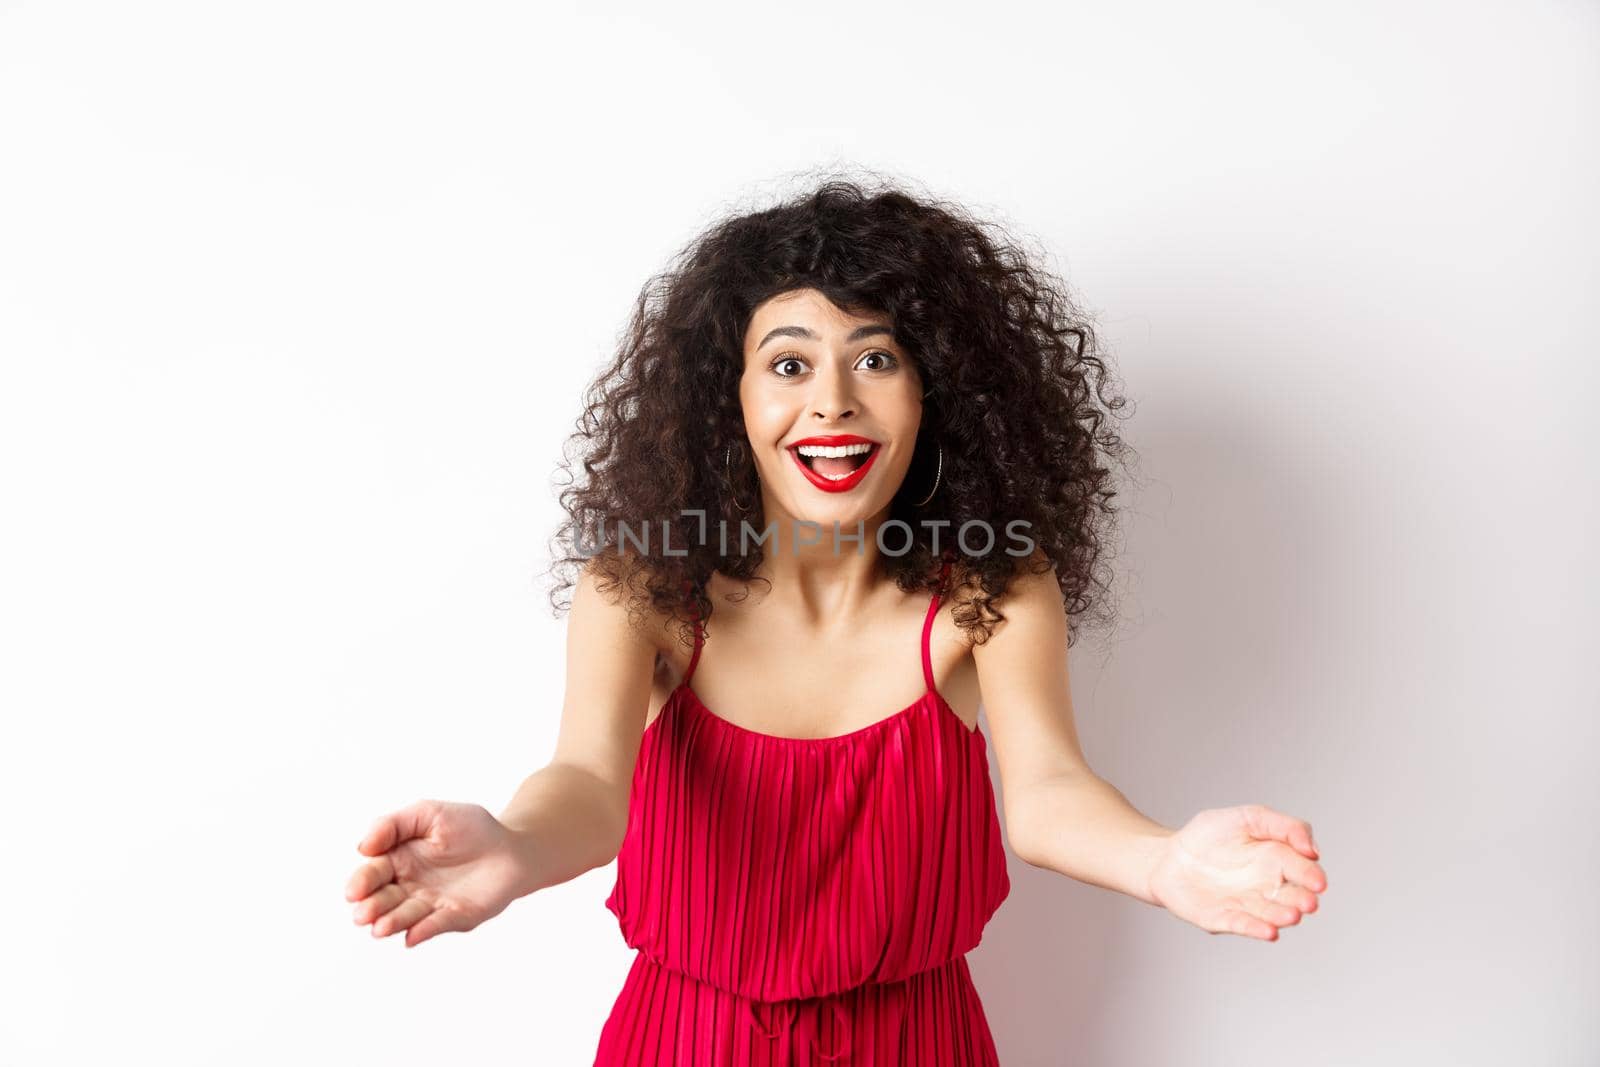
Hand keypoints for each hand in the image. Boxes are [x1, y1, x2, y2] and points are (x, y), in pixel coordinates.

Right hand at [346, 798, 528, 947]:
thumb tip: (362, 847)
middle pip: (383, 899)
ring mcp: (430, 905)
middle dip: (372, 907)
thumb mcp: (430, 814)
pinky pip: (435, 925)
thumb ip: (393, 825)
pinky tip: (412, 936)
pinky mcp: (454, 917)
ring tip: (381, 928)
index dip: (362, 882)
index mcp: (398, 860)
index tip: (354, 891)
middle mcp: (409, 887)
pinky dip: (423, 931)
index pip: (373, 873)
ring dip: (392, 923)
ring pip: (405, 916)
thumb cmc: (470, 828)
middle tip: (362, 915)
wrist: (512, 846)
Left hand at [1146, 804, 1325, 940]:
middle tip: (1309, 903)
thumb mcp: (1248, 818)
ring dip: (1282, 916)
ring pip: (1270, 914)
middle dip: (1302, 900)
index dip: (1311, 876)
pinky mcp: (1224, 918)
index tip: (1318, 882)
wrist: (1168, 855)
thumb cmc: (1210, 835)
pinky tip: (1269, 932)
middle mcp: (1267, 887)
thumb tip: (1312, 849)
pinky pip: (1243, 925)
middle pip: (1291, 896)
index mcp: (1276, 860)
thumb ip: (1283, 826)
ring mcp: (1247, 904)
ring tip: (1292, 916)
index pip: (1301, 869)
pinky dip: (1256, 929)